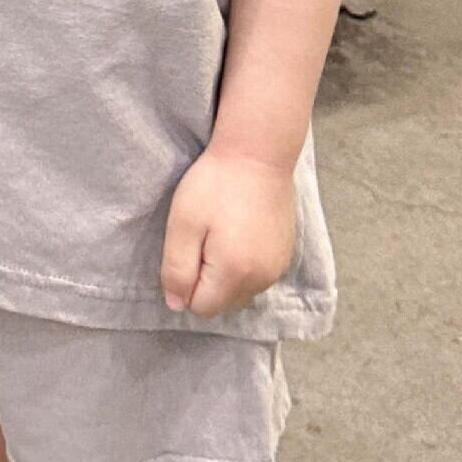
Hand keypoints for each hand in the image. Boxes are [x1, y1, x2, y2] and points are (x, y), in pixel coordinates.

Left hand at [161, 149, 297, 317]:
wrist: (258, 154)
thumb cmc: (214, 186)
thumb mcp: (183, 224)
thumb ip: (177, 269)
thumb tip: (176, 305)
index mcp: (236, 274)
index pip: (202, 307)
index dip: (186, 283)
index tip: (186, 248)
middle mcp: (263, 280)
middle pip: (223, 303)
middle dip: (205, 280)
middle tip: (200, 238)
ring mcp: (278, 268)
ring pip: (241, 291)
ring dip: (224, 273)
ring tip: (218, 232)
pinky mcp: (285, 254)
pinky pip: (257, 276)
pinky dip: (242, 264)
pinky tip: (236, 232)